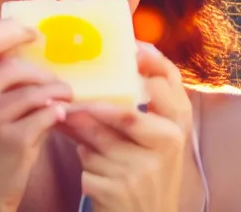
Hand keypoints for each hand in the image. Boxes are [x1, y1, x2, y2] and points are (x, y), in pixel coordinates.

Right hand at [0, 19, 72, 211]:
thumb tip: (22, 46)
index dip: (7, 30)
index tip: (31, 31)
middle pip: (14, 65)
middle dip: (40, 70)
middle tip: (53, 77)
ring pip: (35, 89)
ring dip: (56, 90)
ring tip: (62, 96)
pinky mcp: (12, 140)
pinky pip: (46, 112)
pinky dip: (56, 112)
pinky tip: (57, 116)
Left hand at [59, 43, 191, 211]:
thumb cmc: (150, 168)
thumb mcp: (157, 137)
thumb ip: (142, 105)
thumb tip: (118, 62)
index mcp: (177, 125)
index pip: (166, 85)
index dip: (151, 63)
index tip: (132, 48)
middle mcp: (166, 146)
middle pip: (122, 114)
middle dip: (90, 108)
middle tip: (62, 95)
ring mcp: (143, 171)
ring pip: (96, 140)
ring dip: (79, 135)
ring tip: (67, 124)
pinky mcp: (120, 192)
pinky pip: (87, 166)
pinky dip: (83, 164)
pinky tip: (89, 165)